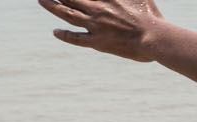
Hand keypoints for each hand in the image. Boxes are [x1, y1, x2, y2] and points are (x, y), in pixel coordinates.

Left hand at [39, 0, 164, 60]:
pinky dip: (65, 35)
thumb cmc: (150, 16)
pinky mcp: (98, 42)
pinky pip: (77, 38)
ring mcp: (96, 25)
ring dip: (53, 6)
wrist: (154, 37)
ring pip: (68, 14)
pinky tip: (55, 32)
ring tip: (42, 0)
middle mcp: (97, 9)